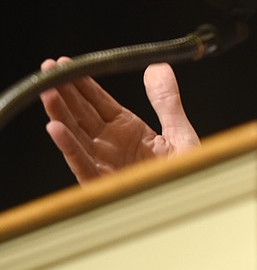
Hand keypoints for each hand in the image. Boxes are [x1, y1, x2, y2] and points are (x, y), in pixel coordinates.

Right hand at [40, 59, 200, 184]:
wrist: (195, 204)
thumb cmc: (189, 175)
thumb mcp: (180, 132)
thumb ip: (167, 102)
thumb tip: (157, 67)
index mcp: (129, 131)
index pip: (99, 102)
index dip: (83, 83)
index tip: (67, 64)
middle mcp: (112, 146)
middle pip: (82, 115)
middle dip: (65, 92)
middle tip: (49, 69)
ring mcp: (106, 164)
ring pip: (76, 136)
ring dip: (60, 114)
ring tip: (48, 91)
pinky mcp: (104, 185)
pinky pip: (83, 165)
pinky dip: (69, 147)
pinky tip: (56, 128)